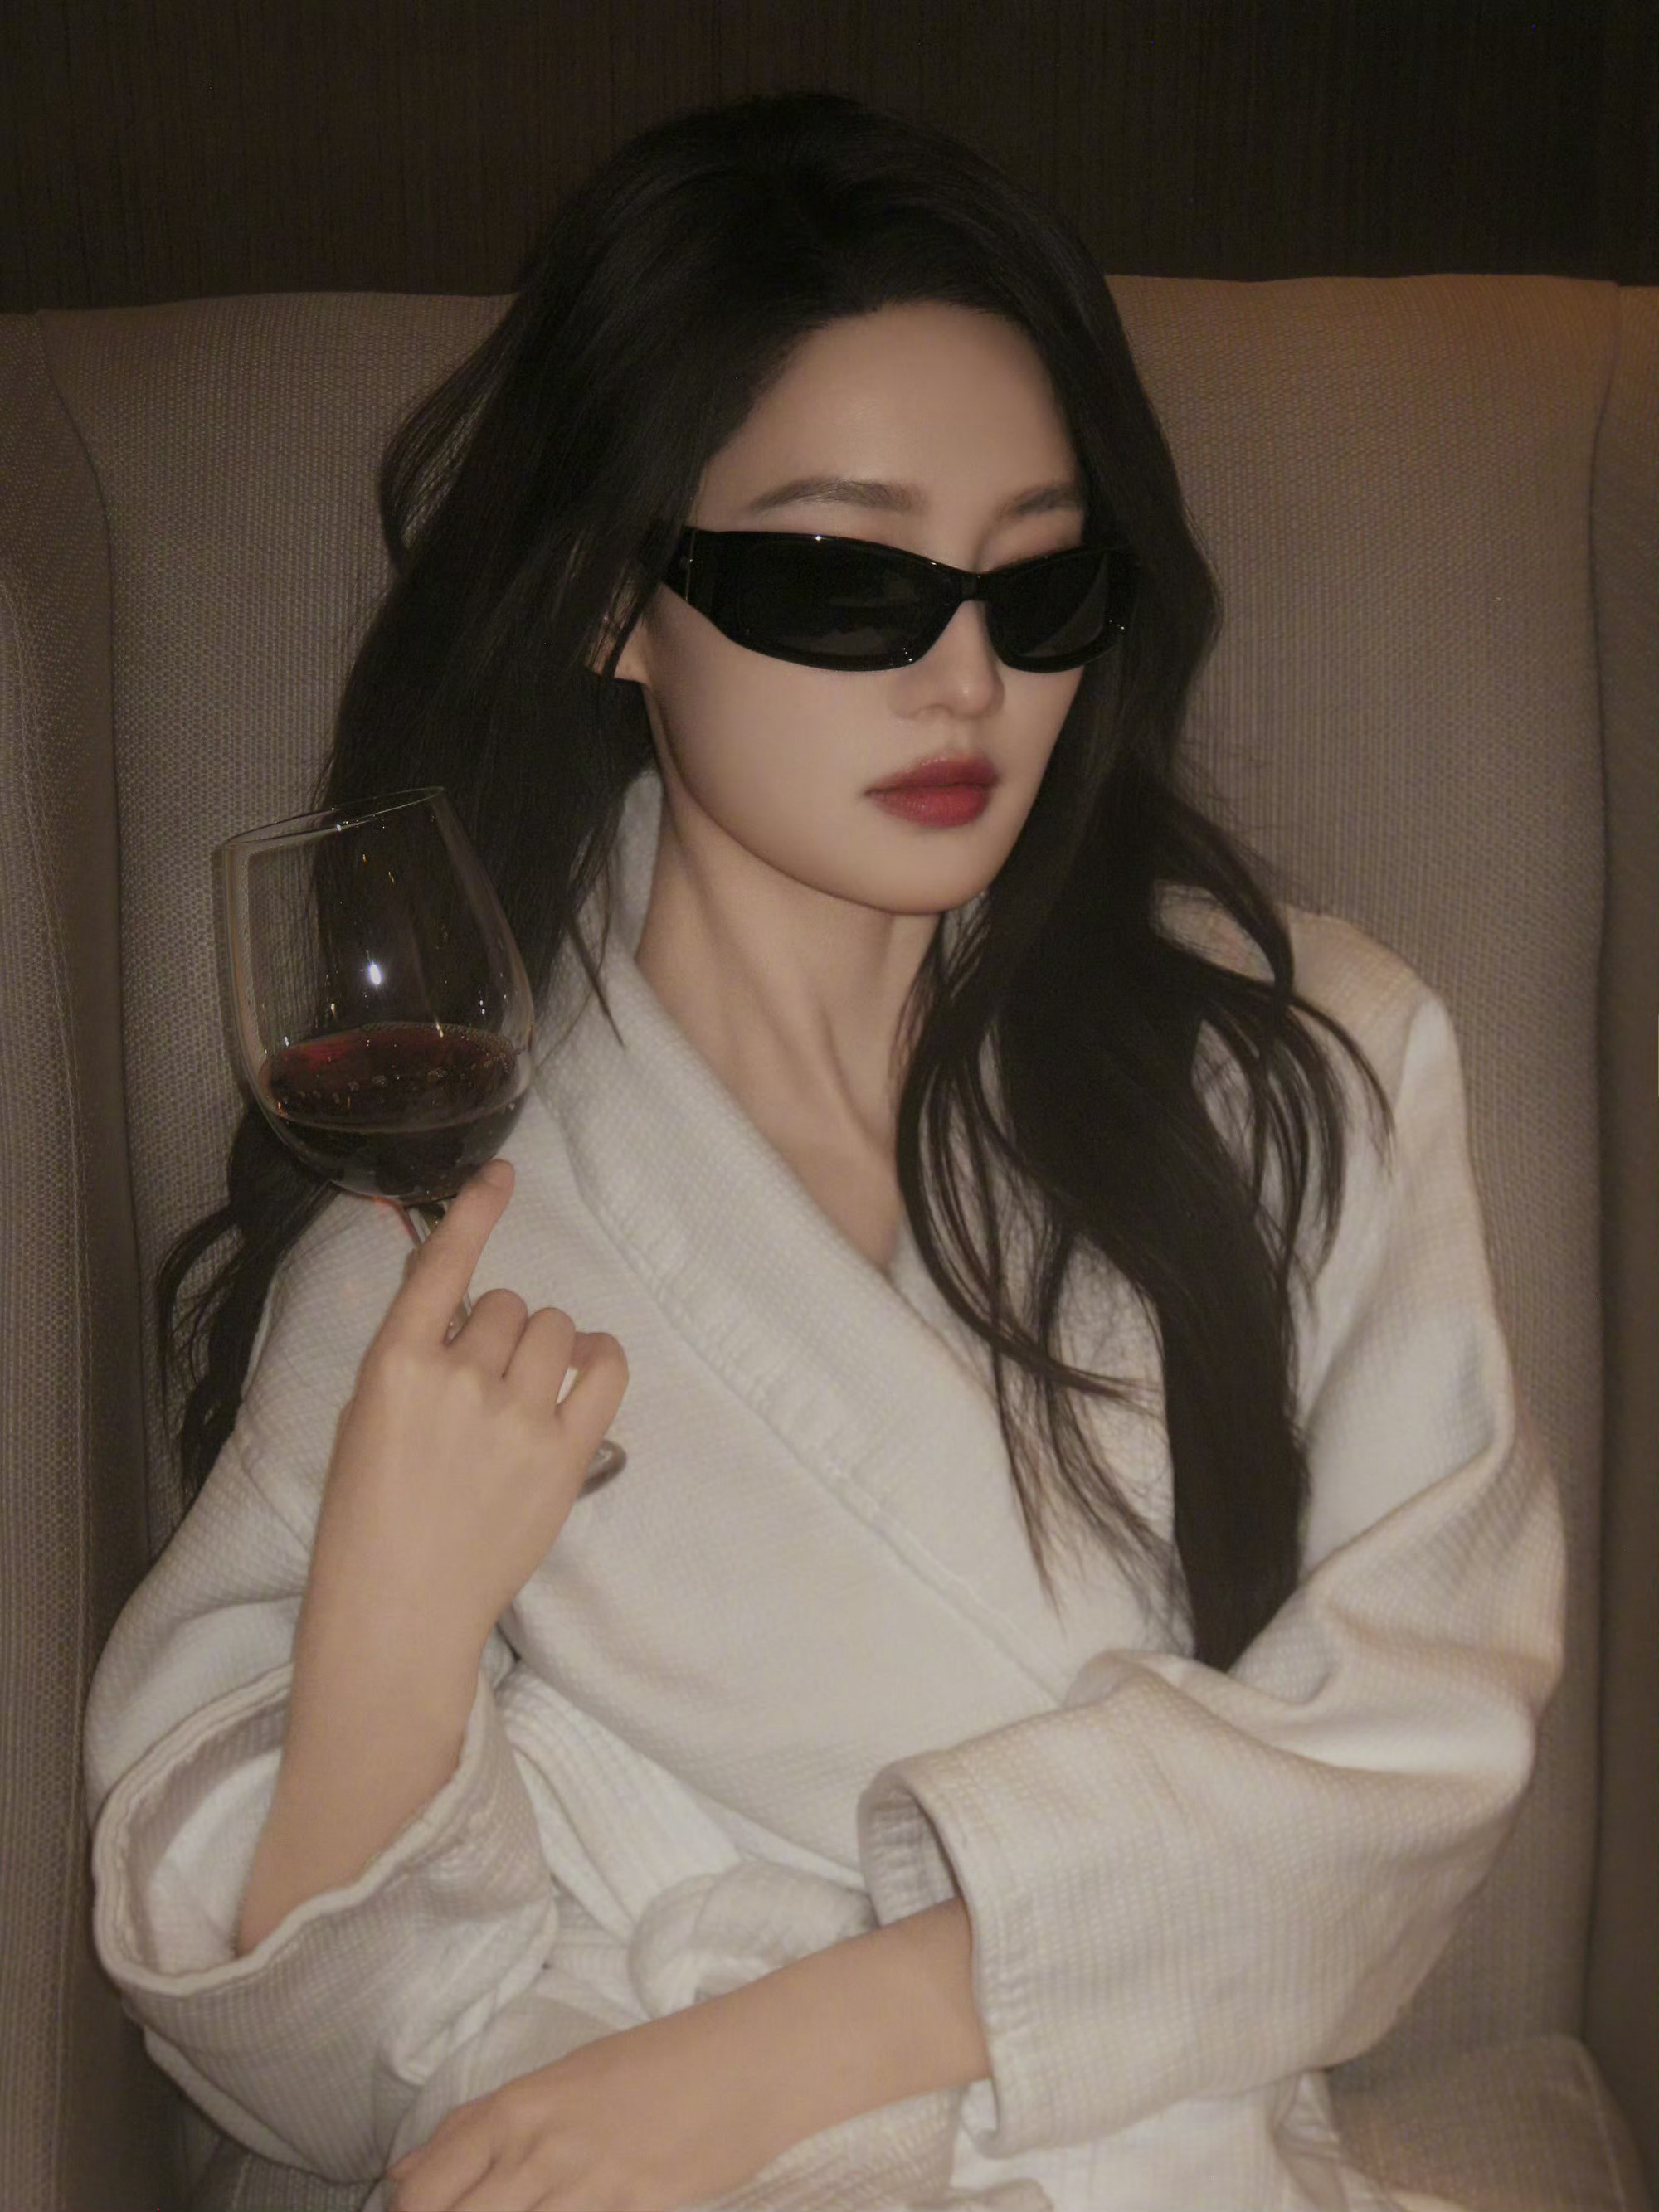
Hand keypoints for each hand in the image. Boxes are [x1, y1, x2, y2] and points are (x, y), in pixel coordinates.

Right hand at [309, 1159, 628, 1657]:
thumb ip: (411, 1361)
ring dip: (545, 1348)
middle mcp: (458, 1378)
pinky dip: (598, 1359)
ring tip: (525, 1394)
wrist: (399, 1612)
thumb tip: (462, 1317)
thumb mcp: (363, 1422)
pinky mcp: (566, 1454)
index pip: (444, 1266)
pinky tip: (582, 1372)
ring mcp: (517, 1416)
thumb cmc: (366, 1521)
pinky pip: (606, 1368)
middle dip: (499, 1333)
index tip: (502, 1176)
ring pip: (556, 1328)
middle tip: (482, 1387)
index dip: (475, 1212)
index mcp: (393, 1365)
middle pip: (508, 1305)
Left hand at [384, 2001, 792, 2211]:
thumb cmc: (654, 2068)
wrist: (748, 2061)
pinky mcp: (635, 2207)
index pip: (424, 2191)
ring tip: (543, 2207)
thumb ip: (478, 2131)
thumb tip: (400, 2176)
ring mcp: (588, 2182)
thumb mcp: (562, 2083)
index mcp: (516, 2107)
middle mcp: (541, 2146)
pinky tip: (583, 2211)